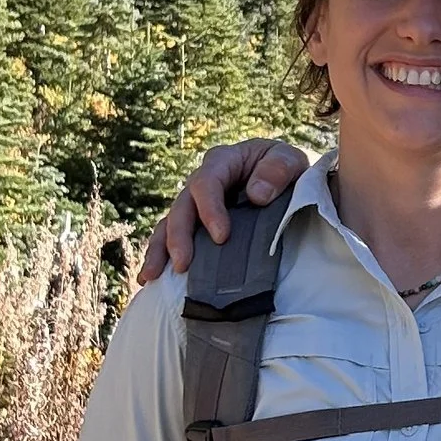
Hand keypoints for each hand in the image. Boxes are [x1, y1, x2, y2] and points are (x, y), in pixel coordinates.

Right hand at [136, 138, 311, 283]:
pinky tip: (149, 280)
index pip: (206, 183)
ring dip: (159, 250)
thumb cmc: (287, 170)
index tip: (221, 237)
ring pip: (169, 224)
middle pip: (182, 207)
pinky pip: (171, 239)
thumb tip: (256, 194)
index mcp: (223, 162)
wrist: (288, 183)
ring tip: (151, 276)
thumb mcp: (290, 160)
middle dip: (179, 236)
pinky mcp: (195, 226)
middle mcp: (203, 183)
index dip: (209, 209)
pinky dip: (160, 257)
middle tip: (183, 264)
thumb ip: (278, 169)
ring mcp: (195, 206)